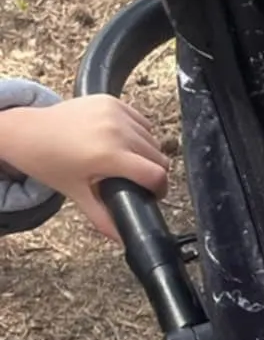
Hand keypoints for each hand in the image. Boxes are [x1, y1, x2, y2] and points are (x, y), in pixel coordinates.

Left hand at [0, 96, 169, 238]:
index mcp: (108, 155)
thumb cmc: (47, 161)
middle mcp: (116, 130)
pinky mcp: (111, 101)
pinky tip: (121, 141)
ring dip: (146, 152)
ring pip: (152, 138)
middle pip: (158, 157)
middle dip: (152, 172)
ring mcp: (114, 113)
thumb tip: (123, 237)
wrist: (26, 131)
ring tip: (126, 160)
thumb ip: (103, 218)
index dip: (160, 189)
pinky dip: (137, 132)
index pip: (156, 174)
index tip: (153, 193)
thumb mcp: (76, 194)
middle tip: (135, 179)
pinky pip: (141, 120)